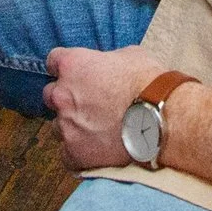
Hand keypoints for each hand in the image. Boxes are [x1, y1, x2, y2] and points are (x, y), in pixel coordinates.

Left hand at [42, 45, 171, 170]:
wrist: (161, 121)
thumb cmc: (150, 85)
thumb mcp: (131, 55)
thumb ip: (108, 60)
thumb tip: (107, 66)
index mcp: (74, 66)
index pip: (54, 60)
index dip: (66, 67)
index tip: (75, 73)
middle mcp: (63, 95)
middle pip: (51, 95)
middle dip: (66, 98)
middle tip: (89, 104)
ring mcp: (66, 126)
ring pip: (58, 126)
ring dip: (73, 126)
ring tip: (98, 131)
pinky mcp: (74, 153)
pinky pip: (67, 154)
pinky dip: (79, 152)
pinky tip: (97, 150)